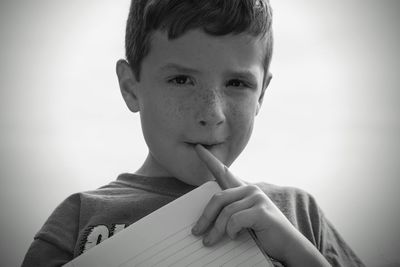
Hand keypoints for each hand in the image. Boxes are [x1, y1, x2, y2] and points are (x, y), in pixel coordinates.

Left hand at [192, 144, 329, 265]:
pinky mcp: (261, 210)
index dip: (209, 159)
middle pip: (218, 198)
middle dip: (205, 217)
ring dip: (216, 230)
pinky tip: (235, 237)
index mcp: (244, 190)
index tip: (198, 148)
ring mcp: (257, 198)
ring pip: (226, 212)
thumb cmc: (262, 234)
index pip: (223, 172)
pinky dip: (231, 231)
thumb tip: (203, 222)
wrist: (288, 246)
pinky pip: (235, 220)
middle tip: (196, 232)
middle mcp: (250, 189)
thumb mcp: (242, 220)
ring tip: (211, 241)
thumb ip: (228, 213)